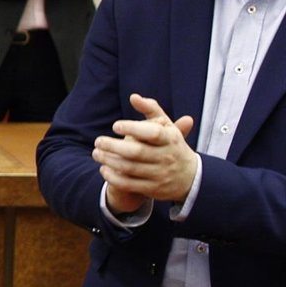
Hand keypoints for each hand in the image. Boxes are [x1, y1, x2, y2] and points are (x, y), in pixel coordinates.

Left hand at [92, 93, 197, 213]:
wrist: (191, 178)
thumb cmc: (172, 145)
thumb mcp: (167, 127)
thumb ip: (151, 109)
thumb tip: (133, 97)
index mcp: (171, 139)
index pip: (152, 133)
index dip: (132, 128)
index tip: (115, 125)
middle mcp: (167, 157)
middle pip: (136, 152)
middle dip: (113, 146)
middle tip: (98, 141)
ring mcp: (160, 174)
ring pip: (130, 168)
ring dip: (109, 161)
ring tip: (96, 153)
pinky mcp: (153, 189)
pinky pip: (130, 184)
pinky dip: (114, 177)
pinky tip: (103, 169)